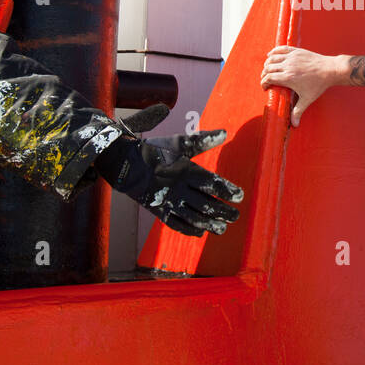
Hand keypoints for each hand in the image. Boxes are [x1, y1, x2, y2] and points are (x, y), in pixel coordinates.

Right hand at [95, 112, 242, 236]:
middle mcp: (179, 188)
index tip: (240, 196)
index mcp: (186, 170)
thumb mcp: (180, 143)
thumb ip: (203, 140)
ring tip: (223, 228)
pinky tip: (200, 232)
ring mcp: (168, 202)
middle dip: (223, 212)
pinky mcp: (158, 211)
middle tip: (236, 216)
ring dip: (210, 224)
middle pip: (206, 204)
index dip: (228, 191)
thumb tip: (224, 132)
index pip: (212, 184)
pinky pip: (176, 224)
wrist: (125, 163)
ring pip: (193, 217)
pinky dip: (189, 229)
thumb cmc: (156, 151)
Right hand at [261, 46, 358, 127]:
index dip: (264, 83)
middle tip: (266, 80)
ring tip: (267, 69)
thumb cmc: (319, 84)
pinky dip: (273, 51)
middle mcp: (288, 65)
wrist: (330, 69)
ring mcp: (292, 57)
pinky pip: (281, 48)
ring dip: (267, 64)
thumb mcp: (307, 99)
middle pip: (268, 68)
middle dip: (264, 74)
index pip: (268, 78)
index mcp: (288, 77)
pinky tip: (270, 56)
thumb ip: (298, 111)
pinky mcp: (296, 50)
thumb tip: (294, 124)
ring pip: (272, 58)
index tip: (266, 87)